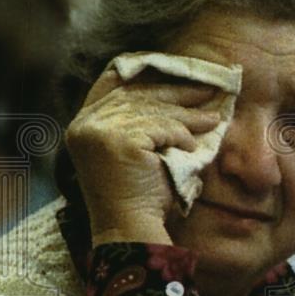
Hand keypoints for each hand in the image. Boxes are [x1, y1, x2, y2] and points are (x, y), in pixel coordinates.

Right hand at [65, 68, 221, 245]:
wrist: (130, 228)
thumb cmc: (138, 192)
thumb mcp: (135, 147)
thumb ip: (140, 118)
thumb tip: (178, 89)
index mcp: (82, 124)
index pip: (112, 81)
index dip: (142, 70)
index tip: (172, 68)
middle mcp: (85, 124)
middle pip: (139, 94)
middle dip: (177, 92)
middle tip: (208, 90)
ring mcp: (100, 131)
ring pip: (155, 111)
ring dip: (188, 116)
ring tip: (212, 119)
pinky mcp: (120, 141)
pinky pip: (163, 128)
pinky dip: (182, 136)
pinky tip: (192, 147)